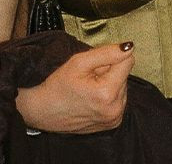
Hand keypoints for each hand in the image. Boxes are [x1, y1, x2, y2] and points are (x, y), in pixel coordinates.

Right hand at [14, 42, 135, 133]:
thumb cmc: (57, 86)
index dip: (112, 56)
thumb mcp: (79, 62)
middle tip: (87, 78)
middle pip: (124, 74)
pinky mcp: (112, 123)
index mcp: (107, 93)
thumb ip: (107, 52)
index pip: (128, 61)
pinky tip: (91, 98)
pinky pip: (118, 100)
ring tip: (88, 89)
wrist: (42, 111)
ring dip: (109, 83)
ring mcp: (114, 119)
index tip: (96, 63)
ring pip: (122, 86)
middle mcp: (115, 109)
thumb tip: (129, 47)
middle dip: (108, 71)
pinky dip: (108, 95)